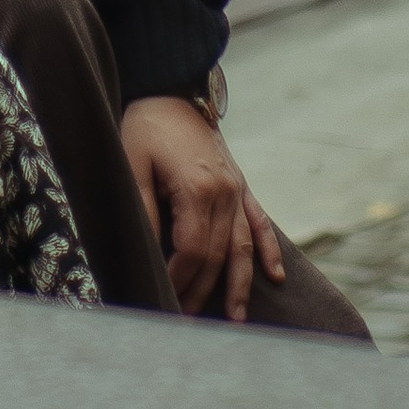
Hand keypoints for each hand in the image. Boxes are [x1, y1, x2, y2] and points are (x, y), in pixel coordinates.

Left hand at [121, 95, 285, 322]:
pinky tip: (275, 275)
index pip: (194, 251)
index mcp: (198, 189)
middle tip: (187, 321)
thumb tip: (151, 253)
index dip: (180, 279)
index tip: (163, 297)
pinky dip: (268, 249)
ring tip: (236, 319)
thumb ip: (146, 210)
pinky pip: (258, 222)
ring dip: (240, 284)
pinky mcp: (240, 184)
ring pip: (244, 247)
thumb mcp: (133, 164)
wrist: (172, 87)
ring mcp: (237, 189)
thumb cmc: (146, 125)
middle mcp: (225, 193)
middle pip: (219, 256)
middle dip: (203, 292)